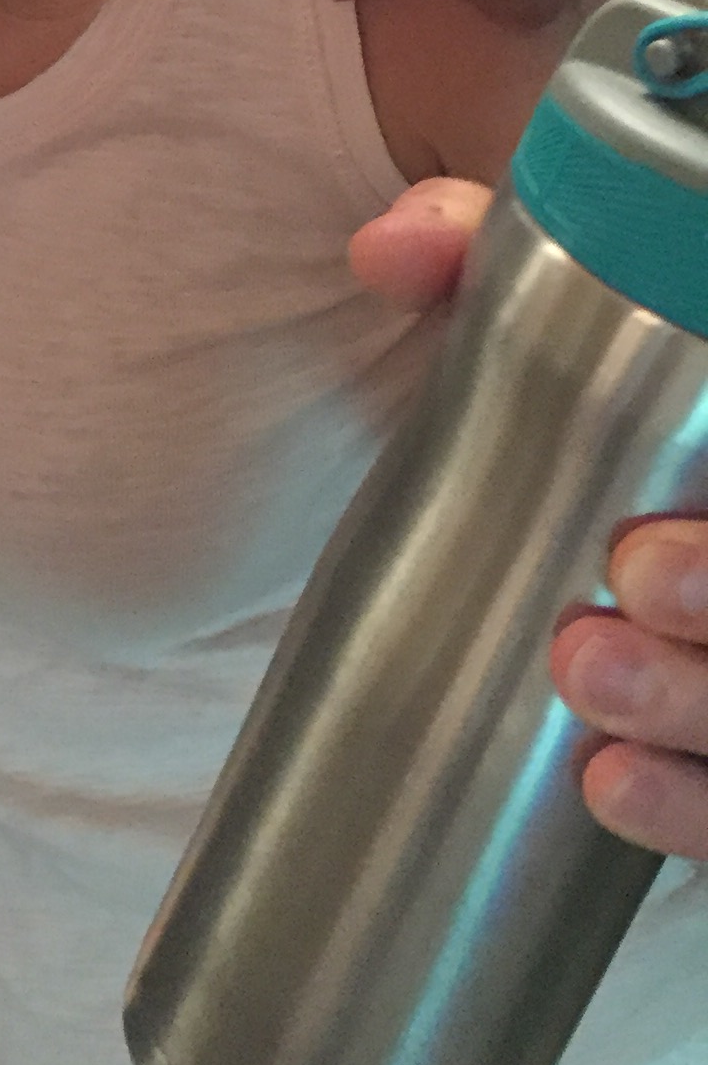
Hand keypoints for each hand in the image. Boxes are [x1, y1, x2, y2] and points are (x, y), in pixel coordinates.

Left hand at [352, 180, 707, 860]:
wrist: (538, 536)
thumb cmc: (548, 415)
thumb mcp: (516, 325)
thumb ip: (465, 263)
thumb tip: (388, 254)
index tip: (636, 556)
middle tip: (611, 607)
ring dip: (697, 718)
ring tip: (582, 686)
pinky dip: (689, 810)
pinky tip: (612, 788)